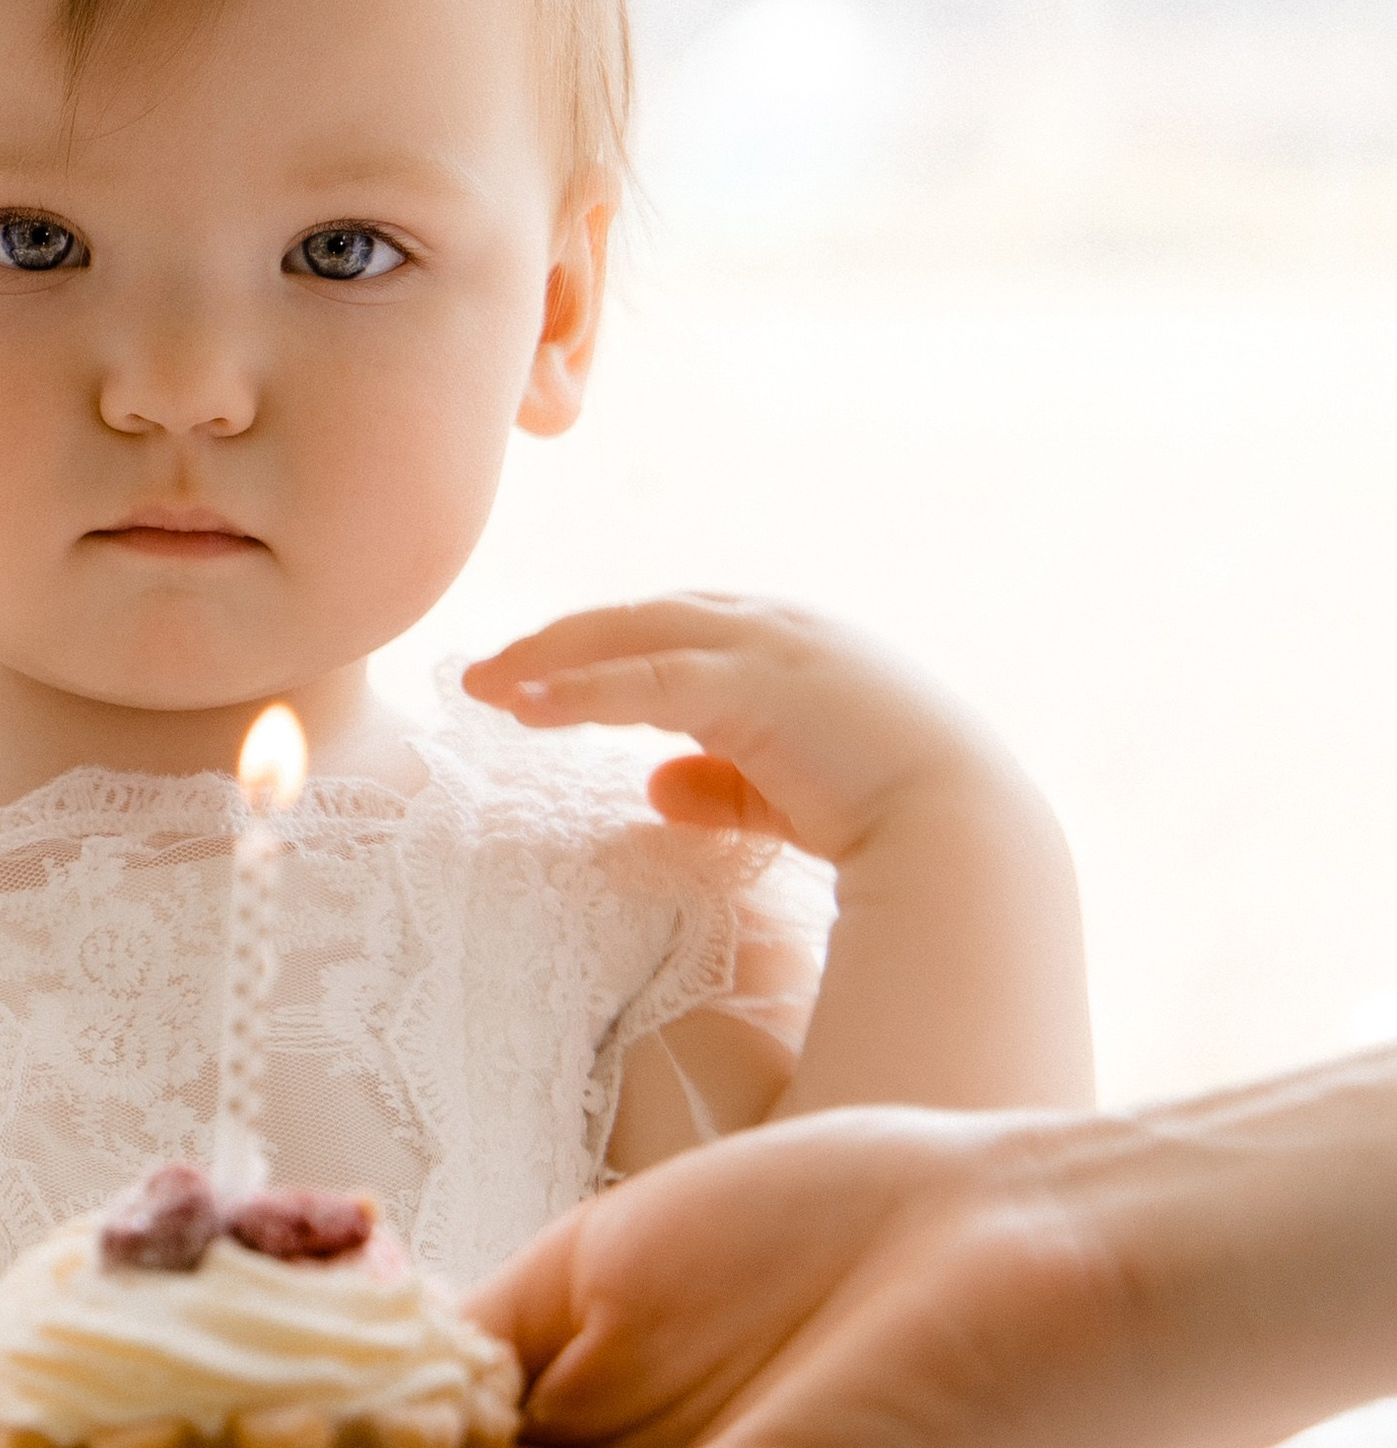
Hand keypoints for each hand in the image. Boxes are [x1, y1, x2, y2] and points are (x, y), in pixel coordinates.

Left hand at [464, 592, 1020, 861]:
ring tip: (484, 687)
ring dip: (553, 657)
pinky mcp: (759, 687)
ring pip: (635, 634)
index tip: (538, 678)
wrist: (962, 831)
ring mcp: (770, 648)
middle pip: (640, 616)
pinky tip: (528, 707)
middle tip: (484, 675)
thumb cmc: (889, 817)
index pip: (673, 630)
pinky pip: (649, 680)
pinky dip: (583, 690)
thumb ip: (723, 784)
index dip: (601, 648)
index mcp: (786, 643)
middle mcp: (776, 627)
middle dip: (558, 641)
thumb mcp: (789, 794)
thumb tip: (656, 786)